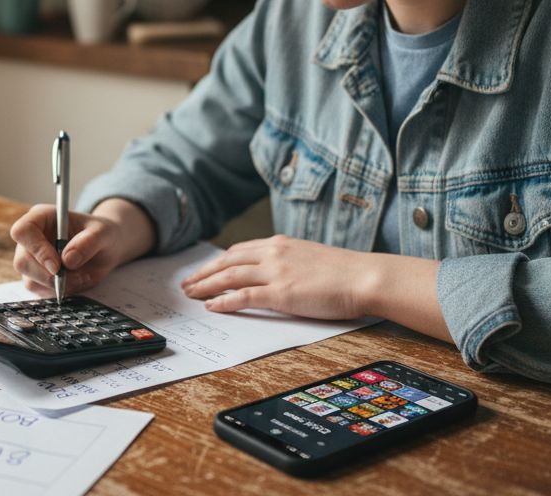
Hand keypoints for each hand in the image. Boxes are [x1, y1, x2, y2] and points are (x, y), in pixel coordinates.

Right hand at [10, 199, 154, 296]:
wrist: (105, 248)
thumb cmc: (101, 233)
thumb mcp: (102, 233)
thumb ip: (87, 243)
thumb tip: (68, 260)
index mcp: (41, 217)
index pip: (23, 231)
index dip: (36, 249)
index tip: (57, 265)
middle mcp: (31, 239)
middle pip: (22, 261)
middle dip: (47, 275)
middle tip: (73, 277)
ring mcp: (32, 260)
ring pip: (30, 280)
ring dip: (57, 286)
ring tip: (82, 277)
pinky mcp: (38, 278)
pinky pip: (40, 291)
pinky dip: (60, 292)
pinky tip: (76, 281)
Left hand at [180, 235, 371, 319]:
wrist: (364, 276)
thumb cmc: (345, 272)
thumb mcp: (310, 257)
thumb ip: (289, 262)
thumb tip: (277, 274)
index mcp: (280, 243)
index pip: (239, 250)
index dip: (217, 262)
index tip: (204, 270)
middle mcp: (274, 253)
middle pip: (227, 261)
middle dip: (204, 273)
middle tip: (187, 284)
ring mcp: (276, 272)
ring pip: (230, 276)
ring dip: (206, 285)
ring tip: (191, 295)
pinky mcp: (281, 292)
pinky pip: (244, 296)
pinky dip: (224, 301)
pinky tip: (212, 306)